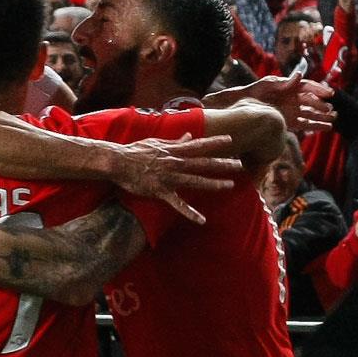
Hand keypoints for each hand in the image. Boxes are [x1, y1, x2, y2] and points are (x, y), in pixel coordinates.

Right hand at [105, 133, 243, 224]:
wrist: (118, 162)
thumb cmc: (135, 151)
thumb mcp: (157, 142)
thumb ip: (175, 141)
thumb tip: (189, 136)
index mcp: (174, 151)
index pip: (199, 145)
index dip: (215, 143)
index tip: (230, 140)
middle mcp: (175, 163)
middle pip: (202, 163)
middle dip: (222, 164)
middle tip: (239, 164)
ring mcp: (169, 178)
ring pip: (195, 181)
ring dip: (213, 183)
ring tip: (229, 185)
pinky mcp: (161, 191)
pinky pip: (178, 204)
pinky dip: (190, 213)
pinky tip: (202, 220)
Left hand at [230, 74, 335, 133]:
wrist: (242, 106)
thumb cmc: (255, 92)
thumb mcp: (267, 84)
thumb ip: (284, 82)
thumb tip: (300, 74)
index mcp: (290, 87)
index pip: (308, 87)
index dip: (319, 89)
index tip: (329, 93)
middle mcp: (293, 98)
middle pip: (312, 102)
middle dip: (322, 106)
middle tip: (331, 110)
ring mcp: (292, 110)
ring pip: (311, 114)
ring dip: (322, 116)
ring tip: (333, 118)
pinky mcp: (289, 122)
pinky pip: (305, 124)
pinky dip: (316, 126)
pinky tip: (327, 127)